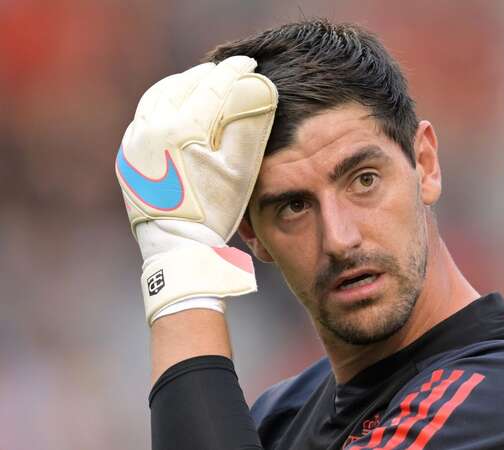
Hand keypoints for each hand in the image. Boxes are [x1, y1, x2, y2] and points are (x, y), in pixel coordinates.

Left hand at [115, 56, 276, 324]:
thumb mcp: (240, 169)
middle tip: (227, 71)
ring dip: (181, 86)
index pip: (211, 87)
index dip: (233, 72)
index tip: (249, 64)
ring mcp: (134, 144)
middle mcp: (150, 129)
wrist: (177, 247)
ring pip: (157, 97)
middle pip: (180, 85)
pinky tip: (178, 110)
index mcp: (179, 129)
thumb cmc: (215, 210)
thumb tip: (260, 87)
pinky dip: (163, 105)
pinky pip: (144, 118)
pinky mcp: (128, 158)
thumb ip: (249, 124)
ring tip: (202, 83)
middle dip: (206, 75)